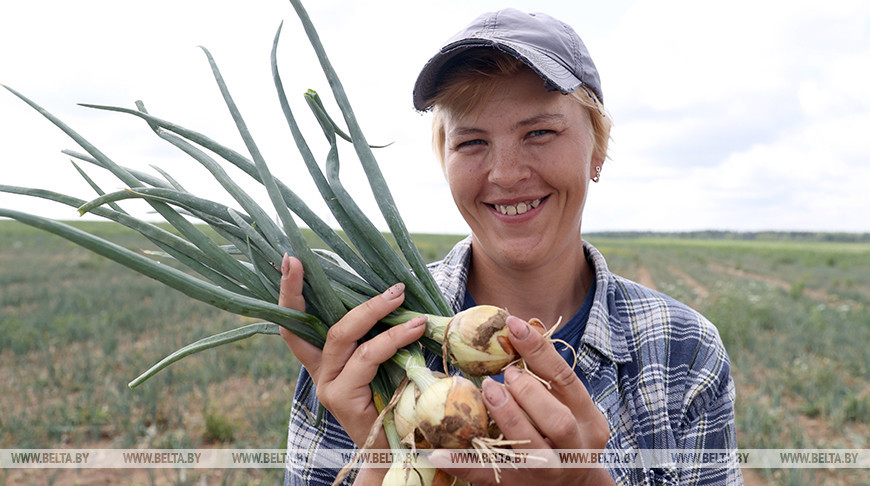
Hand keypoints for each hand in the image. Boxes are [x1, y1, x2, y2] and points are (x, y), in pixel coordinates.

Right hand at [277, 255, 426, 453]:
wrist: (393, 449)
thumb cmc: (392, 400)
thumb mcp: (382, 362)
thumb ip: (377, 335)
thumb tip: (396, 293)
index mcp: (322, 360)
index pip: (295, 323)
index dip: (290, 292)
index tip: (291, 260)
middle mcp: (319, 371)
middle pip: (312, 324)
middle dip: (327, 291)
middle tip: (344, 263)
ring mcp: (327, 385)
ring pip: (343, 336)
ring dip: (374, 311)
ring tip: (399, 296)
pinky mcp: (342, 396)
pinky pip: (367, 356)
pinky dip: (392, 338)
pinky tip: (414, 328)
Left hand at [429, 315, 613, 485]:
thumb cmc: (565, 433)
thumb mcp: (568, 404)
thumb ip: (547, 373)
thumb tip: (521, 326)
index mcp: (588, 420)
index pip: (566, 380)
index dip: (540, 350)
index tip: (513, 326)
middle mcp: (573, 448)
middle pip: (557, 421)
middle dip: (528, 393)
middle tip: (505, 375)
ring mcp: (546, 471)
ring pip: (529, 448)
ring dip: (506, 417)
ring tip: (487, 391)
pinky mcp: (517, 485)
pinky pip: (487, 476)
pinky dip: (461, 463)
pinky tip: (437, 450)